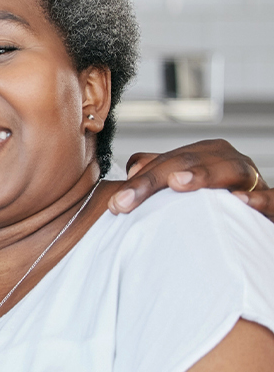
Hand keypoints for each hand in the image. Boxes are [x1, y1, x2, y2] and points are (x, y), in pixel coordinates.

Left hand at [109, 139, 269, 220]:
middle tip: (127, 201)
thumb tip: (131, 167)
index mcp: (206, 154)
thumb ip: (162, 171)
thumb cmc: (218, 199)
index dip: (140, 180)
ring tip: (177, 184)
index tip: (116, 204)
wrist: (258, 219)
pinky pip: (272, 197)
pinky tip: (240, 200)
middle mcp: (229, 161)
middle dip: (154, 180)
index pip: (167, 162)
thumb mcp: (189, 184)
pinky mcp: (273, 203)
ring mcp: (253, 179)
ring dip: (203, 175)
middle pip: (188, 162)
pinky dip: (259, 198)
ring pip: (230, 169)